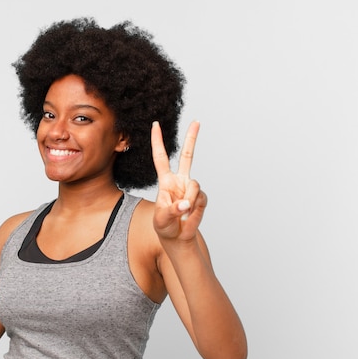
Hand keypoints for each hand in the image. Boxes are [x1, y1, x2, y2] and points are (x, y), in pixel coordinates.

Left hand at [151, 120, 206, 242]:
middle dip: (192, 138)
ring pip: (194, 185)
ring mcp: (191, 188)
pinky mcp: (201, 197)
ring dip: (188, 200)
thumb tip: (186, 203)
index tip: (156, 125)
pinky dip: (194, 209)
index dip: (158, 142)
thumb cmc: (164, 226)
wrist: (177, 237)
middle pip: (187, 156)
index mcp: (166, 181)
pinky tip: (189, 215)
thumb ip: (172, 210)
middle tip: (197, 121)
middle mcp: (179, 181)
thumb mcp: (161, 219)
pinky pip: (200, 198)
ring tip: (182, 212)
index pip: (161, 157)